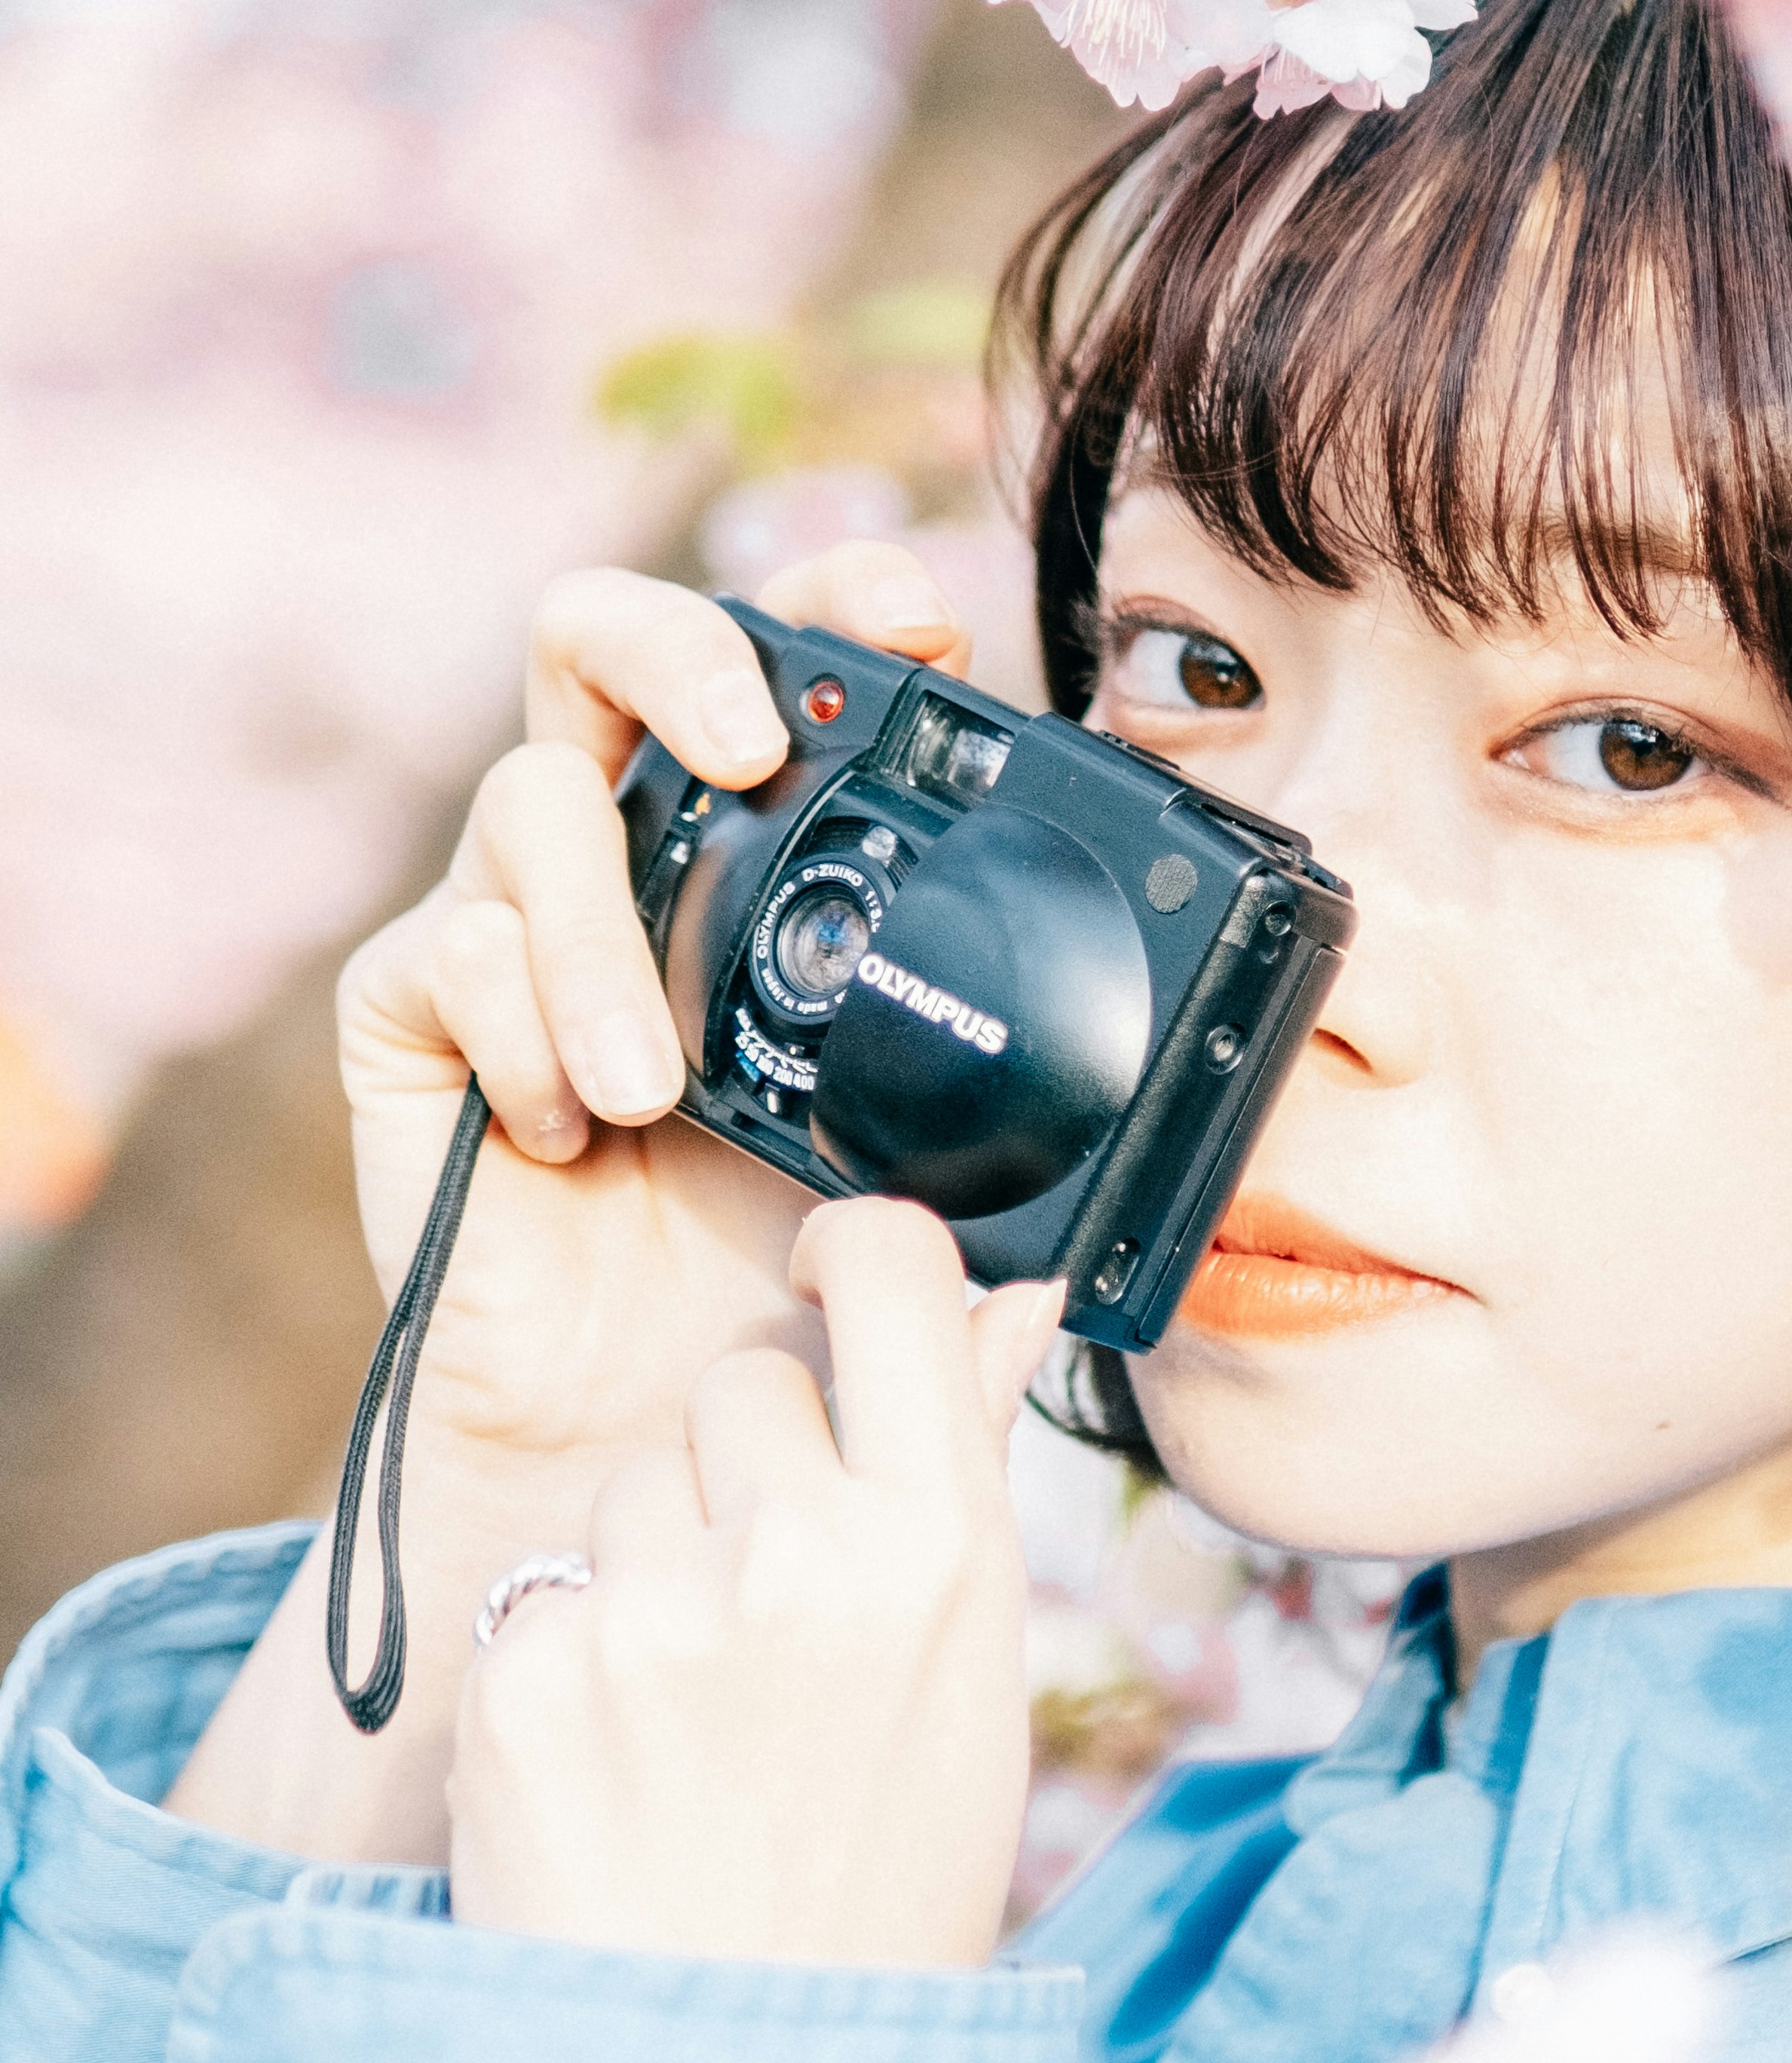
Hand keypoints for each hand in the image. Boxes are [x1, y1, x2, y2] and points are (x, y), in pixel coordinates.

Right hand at [168, 540, 975, 1865]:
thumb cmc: (792, 1314)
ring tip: (653, 1083)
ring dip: (595, 928)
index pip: (794, 667)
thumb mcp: (931, 1239)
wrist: (649, 1457)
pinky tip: (566, 1131)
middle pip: (608, 638)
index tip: (915, 617)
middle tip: (751, 741)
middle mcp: (638, 861)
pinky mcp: (414, 1021)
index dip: (838, 605)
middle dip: (682, 646)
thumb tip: (1106, 1228)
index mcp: (774, 865)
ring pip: (526, 798)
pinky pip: (434, 953)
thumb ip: (1014, 1206)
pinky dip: (508, 1024)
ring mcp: (517, 930)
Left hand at [449, 1208, 1054, 1970]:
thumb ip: (964, 1470)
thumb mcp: (971, 1678)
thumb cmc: (879, 1879)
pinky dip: (570, 1655)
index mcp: (942, 1547)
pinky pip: (546, 1584)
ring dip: (652, 1556)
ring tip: (694, 1711)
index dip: (853, 1252)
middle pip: (742, 1379)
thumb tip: (1011, 1295)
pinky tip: (616, 1760)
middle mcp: (801, 1555)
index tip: (831, 1270)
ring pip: (633, 1480)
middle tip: (770, 1606)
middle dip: (748, 1458)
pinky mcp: (525, 1672)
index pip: (888, 1277)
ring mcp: (652, 1613)